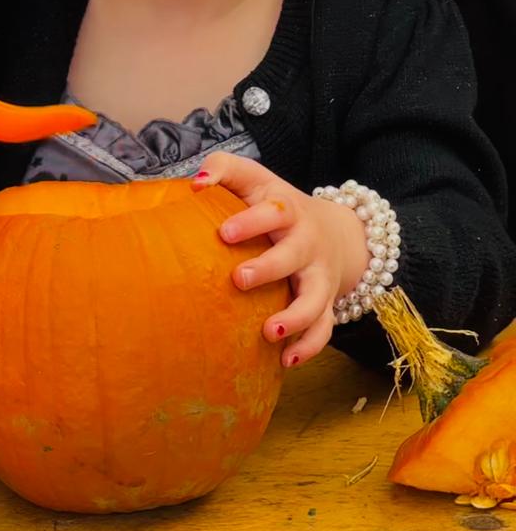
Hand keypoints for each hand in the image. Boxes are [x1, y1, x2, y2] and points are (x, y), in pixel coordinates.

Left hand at [192, 153, 369, 367]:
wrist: (335, 230)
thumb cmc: (274, 202)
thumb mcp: (254, 177)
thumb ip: (223, 169)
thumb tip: (194, 183)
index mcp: (287, 210)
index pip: (273, 211)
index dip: (250, 221)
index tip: (223, 233)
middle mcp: (307, 243)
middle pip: (294, 254)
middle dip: (269, 268)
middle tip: (239, 279)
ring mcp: (319, 275)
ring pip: (317, 298)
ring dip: (297, 317)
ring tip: (270, 331)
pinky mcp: (326, 302)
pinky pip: (325, 328)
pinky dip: (310, 346)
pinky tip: (286, 361)